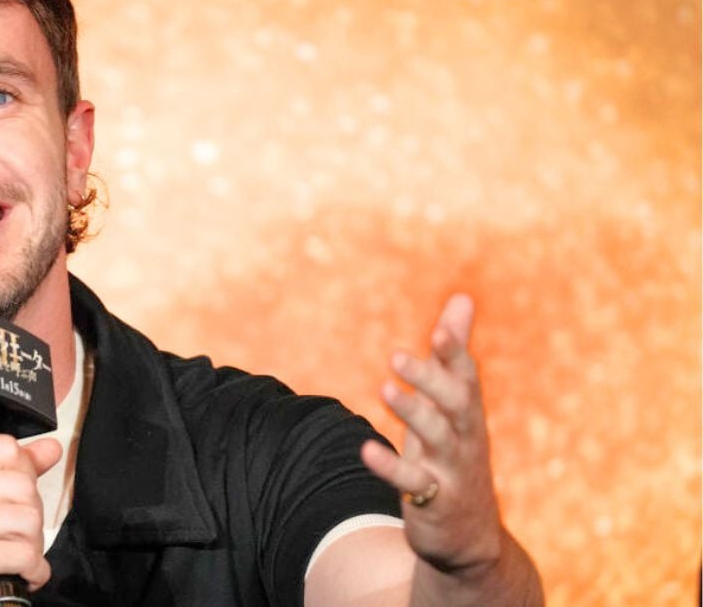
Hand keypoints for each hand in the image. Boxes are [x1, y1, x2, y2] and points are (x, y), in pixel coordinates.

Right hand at [0, 435, 62, 606]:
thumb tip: (49, 448)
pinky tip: (16, 575)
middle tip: (11, 539)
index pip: (7, 448)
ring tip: (10, 557)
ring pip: (28, 518)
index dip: (22, 477)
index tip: (10, 502)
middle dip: (30, 518)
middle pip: (23, 484)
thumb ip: (4, 470)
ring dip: (32, 546)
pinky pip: (25, 554)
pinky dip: (32, 571)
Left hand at [360, 294, 503, 575]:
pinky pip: (413, 484)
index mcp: (468, 411)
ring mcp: (452, 470)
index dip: (455, 353)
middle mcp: (466, 437)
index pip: (466, 376)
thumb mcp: (454, 405)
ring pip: (437, 438)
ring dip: (411, 412)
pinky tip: (366, 450)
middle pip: (456, 403)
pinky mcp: (434, 501)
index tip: (439, 330)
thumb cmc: (455, 453)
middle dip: (430, 379)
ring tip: (384, 388)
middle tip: (395, 355)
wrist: (470, 537)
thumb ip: (453, 354)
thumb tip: (462, 298)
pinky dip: (391, 467)